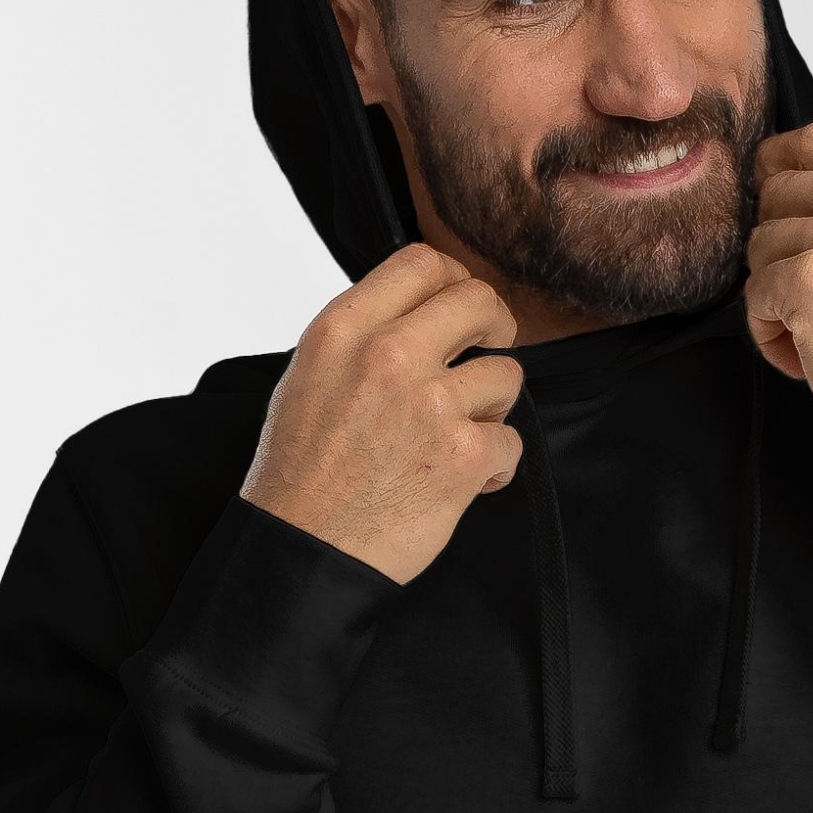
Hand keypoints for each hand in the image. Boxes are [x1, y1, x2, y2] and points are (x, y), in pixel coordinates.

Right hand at [241, 244, 525, 585]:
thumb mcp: (310, 377)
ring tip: (462, 434)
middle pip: (476, 301)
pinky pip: (510, 441)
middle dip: (496, 324)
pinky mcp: (462, 456)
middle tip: (492, 349)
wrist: (303, 550)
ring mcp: (429, 405)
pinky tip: (465, 480)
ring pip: (506, 374)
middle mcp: (386, 356)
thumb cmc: (302, 472)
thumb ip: (363, 338)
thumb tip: (419, 314)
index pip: (420, 262)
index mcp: (343, 331)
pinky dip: (494, 466)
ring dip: (493, 405)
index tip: (462, 306)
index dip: (455, 279)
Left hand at [743, 119, 812, 440]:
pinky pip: (754, 294)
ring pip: (761, 245)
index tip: (768, 183)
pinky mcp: (809, 278)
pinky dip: (770, 333)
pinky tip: (805, 356)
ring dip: (775, 296)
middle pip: (779, 192)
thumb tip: (794, 184)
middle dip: (781, 247)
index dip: (782, 159)